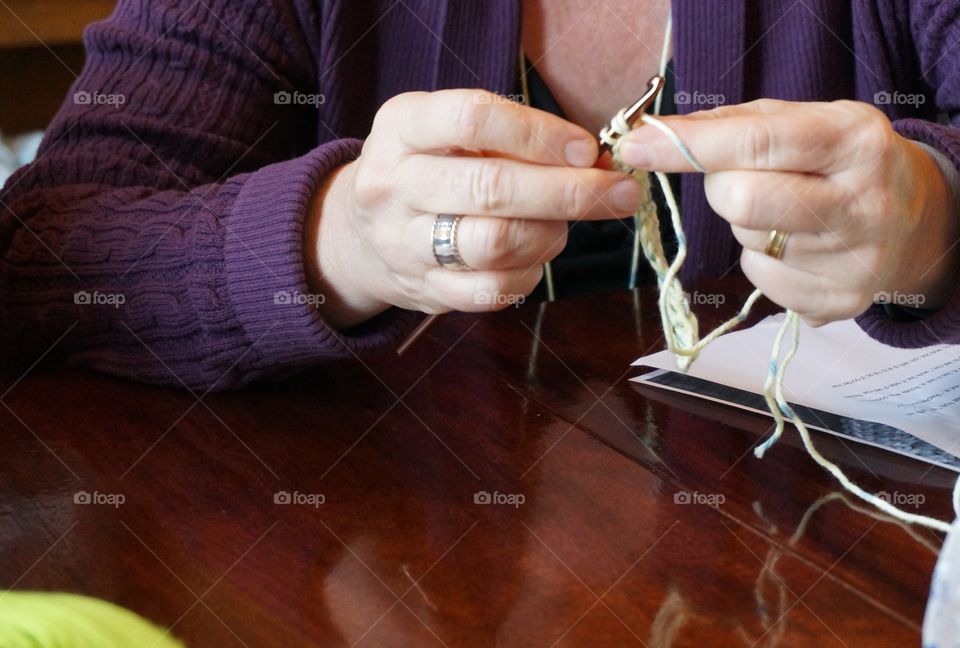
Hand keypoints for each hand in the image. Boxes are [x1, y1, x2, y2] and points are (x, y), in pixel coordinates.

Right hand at [305, 90, 645, 328]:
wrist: (360, 234)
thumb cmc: (428, 169)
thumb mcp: (446, 131)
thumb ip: (510, 136)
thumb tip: (592, 160)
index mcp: (401, 128)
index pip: (472, 120)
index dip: (539, 134)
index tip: (586, 148)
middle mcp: (393, 185)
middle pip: (492, 188)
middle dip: (569, 191)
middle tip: (618, 193)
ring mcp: (403, 244)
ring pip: (496, 244)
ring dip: (551, 233)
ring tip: (565, 223)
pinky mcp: (424, 291)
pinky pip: (492, 290)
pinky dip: (531, 273)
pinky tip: (539, 254)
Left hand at [619, 99, 959, 325]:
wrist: (916, 220)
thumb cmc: (841, 160)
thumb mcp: (807, 121)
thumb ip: (734, 123)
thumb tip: (656, 136)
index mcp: (855, 141)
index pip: (755, 143)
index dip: (687, 147)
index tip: (636, 146)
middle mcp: (862, 203)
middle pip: (741, 202)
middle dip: (721, 187)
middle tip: (741, 177)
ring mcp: (854, 261)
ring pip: (747, 242)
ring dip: (746, 224)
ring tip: (786, 209)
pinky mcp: (840, 303)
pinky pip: (761, 280)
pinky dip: (762, 259)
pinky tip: (796, 245)